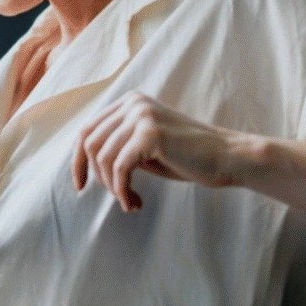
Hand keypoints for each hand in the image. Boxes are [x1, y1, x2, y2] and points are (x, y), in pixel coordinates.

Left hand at [71, 91, 247, 212]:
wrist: (227, 157)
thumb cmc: (188, 157)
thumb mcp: (145, 148)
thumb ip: (119, 147)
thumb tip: (83, 163)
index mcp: (130, 102)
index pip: (87, 130)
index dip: (78, 161)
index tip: (80, 186)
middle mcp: (133, 104)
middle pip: (89, 143)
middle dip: (97, 177)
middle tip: (118, 197)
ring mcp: (142, 115)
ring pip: (103, 158)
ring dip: (113, 188)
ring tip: (130, 202)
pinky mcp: (151, 133)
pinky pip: (120, 168)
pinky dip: (122, 191)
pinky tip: (134, 203)